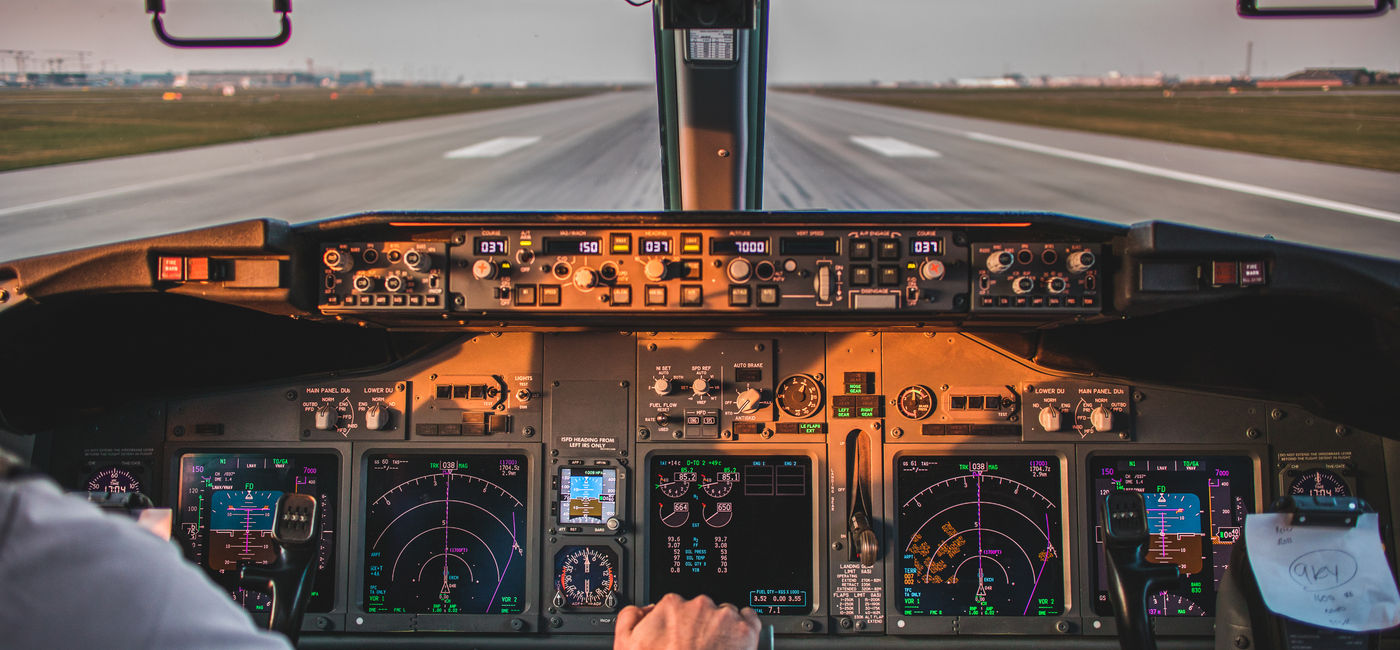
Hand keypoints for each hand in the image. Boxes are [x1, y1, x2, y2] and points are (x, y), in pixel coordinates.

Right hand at [614, 593, 759, 649]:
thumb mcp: (626, 645)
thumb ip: (631, 617)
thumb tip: (645, 609)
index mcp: (671, 606)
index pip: (676, 605)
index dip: (677, 624)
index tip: (678, 636)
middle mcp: (699, 606)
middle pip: (701, 609)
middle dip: (698, 626)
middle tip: (695, 649)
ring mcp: (724, 618)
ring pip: (724, 615)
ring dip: (720, 629)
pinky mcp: (745, 631)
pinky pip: (749, 619)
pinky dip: (743, 629)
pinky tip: (734, 643)